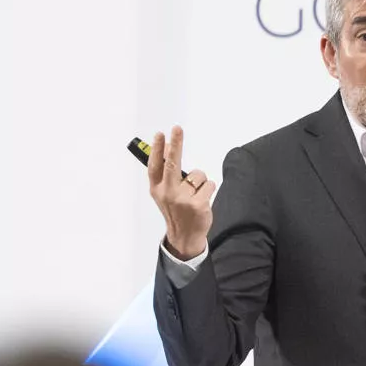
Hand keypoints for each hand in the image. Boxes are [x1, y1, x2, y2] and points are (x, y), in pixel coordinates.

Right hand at [148, 126, 215, 259]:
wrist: (184, 236)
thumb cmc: (175, 209)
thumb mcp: (164, 192)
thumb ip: (166, 172)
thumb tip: (169, 146)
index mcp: (156, 188)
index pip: (156, 165)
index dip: (158, 149)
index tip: (160, 134)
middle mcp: (167, 193)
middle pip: (172, 163)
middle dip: (176, 144)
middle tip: (177, 128)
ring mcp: (182, 200)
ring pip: (198, 175)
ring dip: (200, 181)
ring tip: (195, 195)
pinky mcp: (198, 205)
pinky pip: (209, 185)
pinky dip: (209, 189)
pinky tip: (202, 200)